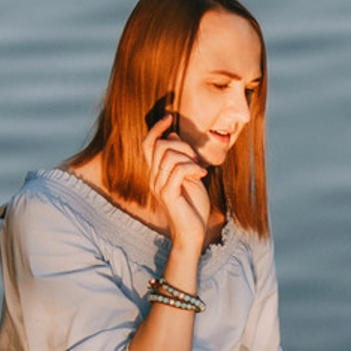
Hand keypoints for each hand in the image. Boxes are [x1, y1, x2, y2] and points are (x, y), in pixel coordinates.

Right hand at [147, 129, 212, 258]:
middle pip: (158, 145)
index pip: (148, 144)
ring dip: (188, 157)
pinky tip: (202, 175)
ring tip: (200, 168)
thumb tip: (172, 135)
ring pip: (168, 156)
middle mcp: (153, 178)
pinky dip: (193, 168)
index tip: (168, 117)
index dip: (156, 128)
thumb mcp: (189, 176)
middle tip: (196, 158)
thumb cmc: (193, 206)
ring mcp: (159, 186)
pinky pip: (178, 170)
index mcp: (156, 172)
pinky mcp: (168, 194)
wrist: (193, 233)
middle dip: (181, 145)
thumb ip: (180, 158)